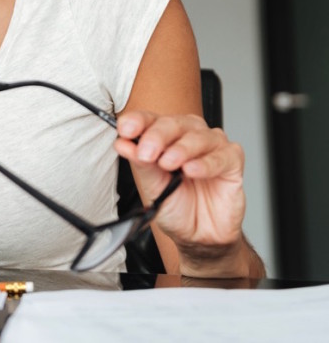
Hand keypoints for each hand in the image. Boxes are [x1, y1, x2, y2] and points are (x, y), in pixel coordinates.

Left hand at [114, 112, 246, 271]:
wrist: (199, 235)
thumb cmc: (176, 206)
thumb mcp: (152, 187)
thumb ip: (141, 165)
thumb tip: (123, 144)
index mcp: (164, 138)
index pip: (150, 120)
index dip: (138, 121)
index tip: (126, 129)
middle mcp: (188, 137)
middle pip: (174, 123)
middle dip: (158, 136)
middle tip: (147, 152)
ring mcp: (212, 147)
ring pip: (199, 136)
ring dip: (182, 149)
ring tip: (169, 163)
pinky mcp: (232, 161)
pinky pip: (222, 155)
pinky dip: (206, 163)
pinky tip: (192, 170)